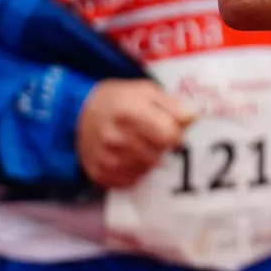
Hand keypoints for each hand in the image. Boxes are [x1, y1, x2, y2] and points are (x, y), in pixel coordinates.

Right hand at [75, 79, 199, 190]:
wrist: (78, 112)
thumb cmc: (118, 100)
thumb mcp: (145, 90)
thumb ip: (172, 104)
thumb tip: (192, 118)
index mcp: (129, 112)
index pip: (169, 136)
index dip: (175, 134)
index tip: (170, 130)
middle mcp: (115, 137)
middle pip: (159, 155)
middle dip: (161, 147)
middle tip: (151, 136)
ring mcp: (106, 158)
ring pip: (146, 169)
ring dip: (149, 160)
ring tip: (138, 144)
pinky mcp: (100, 173)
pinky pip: (130, 180)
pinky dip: (134, 171)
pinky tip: (127, 156)